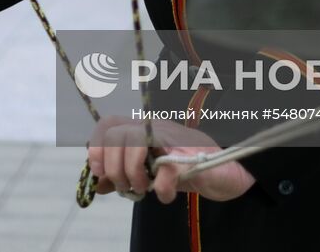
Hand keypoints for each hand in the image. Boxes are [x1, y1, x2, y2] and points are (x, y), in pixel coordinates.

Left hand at [88, 117, 253, 204]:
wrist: (222, 170)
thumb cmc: (182, 168)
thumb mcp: (147, 172)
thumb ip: (122, 175)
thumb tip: (96, 183)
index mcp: (142, 129)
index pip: (109, 124)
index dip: (97, 146)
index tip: (98, 170)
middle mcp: (154, 128)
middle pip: (117, 135)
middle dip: (113, 167)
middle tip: (125, 186)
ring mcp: (172, 140)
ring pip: (135, 144)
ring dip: (132, 174)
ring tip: (143, 189)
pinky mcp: (189, 157)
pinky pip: (166, 170)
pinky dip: (161, 189)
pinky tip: (165, 194)